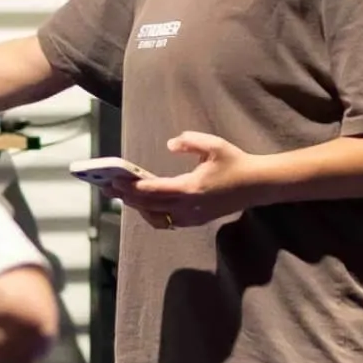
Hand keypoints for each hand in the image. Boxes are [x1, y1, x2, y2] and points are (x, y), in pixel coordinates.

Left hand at [117, 131, 262, 228]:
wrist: (257, 186)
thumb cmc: (235, 162)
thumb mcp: (214, 145)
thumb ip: (190, 142)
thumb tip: (170, 144)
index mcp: (191, 188)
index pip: (153, 191)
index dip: (131, 188)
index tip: (113, 181)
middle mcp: (189, 207)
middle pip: (149, 206)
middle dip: (126, 197)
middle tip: (106, 187)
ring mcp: (192, 217)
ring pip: (155, 217)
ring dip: (137, 207)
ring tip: (120, 195)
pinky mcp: (195, 220)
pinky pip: (166, 220)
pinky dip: (151, 213)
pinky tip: (142, 203)